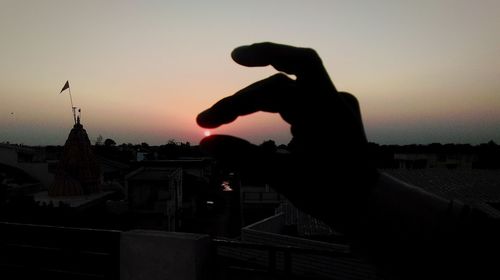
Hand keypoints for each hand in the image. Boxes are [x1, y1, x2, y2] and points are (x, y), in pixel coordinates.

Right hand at [197, 42, 377, 227]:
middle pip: (286, 73)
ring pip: (291, 83)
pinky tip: (257, 110)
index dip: (238, 98)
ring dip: (259, 95)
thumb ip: (243, 156)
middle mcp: (333, 99)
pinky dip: (275, 101)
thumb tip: (205, 143)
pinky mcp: (329, 111)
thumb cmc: (330, 194)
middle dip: (253, 76)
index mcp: (326, 112)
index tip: (207, 119)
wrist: (367, 204)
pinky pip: (299, 95)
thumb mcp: (284, 177)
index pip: (276, 88)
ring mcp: (333, 103)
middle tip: (224, 84)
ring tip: (228, 113)